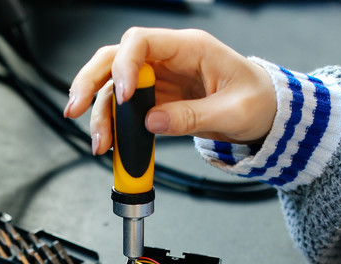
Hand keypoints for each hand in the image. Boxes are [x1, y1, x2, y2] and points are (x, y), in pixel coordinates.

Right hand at [63, 27, 276, 154]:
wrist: (266, 113)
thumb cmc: (257, 101)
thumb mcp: (233, 112)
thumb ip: (192, 117)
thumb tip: (152, 122)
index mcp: (189, 48)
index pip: (140, 41)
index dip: (124, 65)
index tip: (123, 96)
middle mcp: (168, 59)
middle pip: (115, 58)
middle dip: (90, 81)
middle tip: (74, 108)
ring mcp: (159, 79)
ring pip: (113, 86)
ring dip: (99, 112)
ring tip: (99, 143)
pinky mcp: (155, 100)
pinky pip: (125, 109)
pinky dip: (113, 126)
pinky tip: (110, 143)